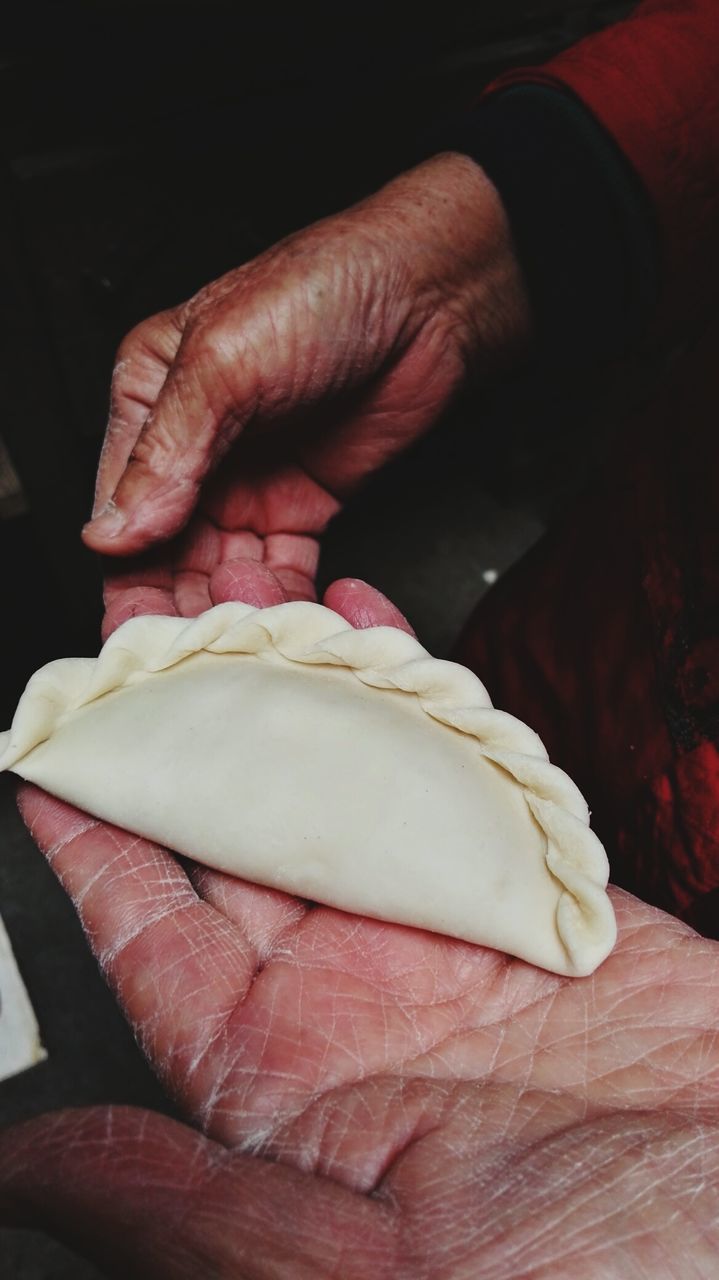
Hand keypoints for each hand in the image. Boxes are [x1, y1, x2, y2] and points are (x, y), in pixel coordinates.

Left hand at [2, 582, 717, 1278]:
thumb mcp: (365, 1276)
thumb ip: (195, 1204)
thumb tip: (32, 1162)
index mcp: (288, 1085)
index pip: (151, 940)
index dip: (96, 841)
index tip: (51, 751)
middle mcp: (356, 1000)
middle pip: (240, 836)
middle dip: (190, 732)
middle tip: (150, 634)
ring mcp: (448, 935)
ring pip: (344, 787)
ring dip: (297, 695)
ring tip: (251, 605)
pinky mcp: (538, 893)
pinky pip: (459, 776)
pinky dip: (415, 699)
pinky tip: (372, 635)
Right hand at [82, 153, 528, 625]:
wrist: (430, 300)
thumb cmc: (325, 294)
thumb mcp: (225, 363)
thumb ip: (167, 451)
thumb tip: (113, 532)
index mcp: (150, 401)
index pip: (120, 506)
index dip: (127, 572)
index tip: (141, 626)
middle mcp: (194, 448)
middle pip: (166, 550)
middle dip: (176, 605)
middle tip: (192, 654)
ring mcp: (248, 480)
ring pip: (221, 568)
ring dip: (231, 608)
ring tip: (247, 637)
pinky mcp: (303, 505)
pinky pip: (280, 569)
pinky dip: (282, 599)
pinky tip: (286, 622)